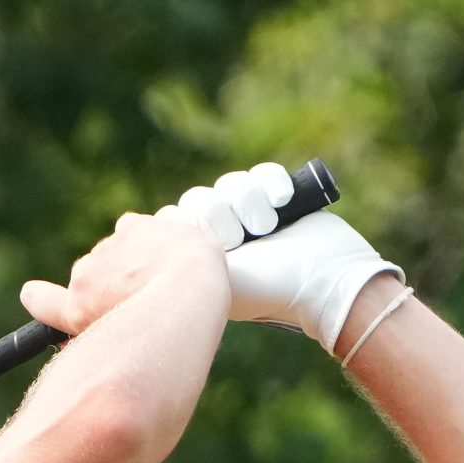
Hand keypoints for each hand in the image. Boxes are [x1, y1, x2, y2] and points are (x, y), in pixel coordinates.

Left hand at [18, 209, 226, 337]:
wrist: (184, 296)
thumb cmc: (203, 284)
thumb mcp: (202, 256)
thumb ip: (182, 257)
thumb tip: (172, 275)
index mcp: (142, 228)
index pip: (131, 241)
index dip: (137, 262)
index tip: (143, 274)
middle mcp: (111, 244)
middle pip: (108, 267)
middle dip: (118, 285)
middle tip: (145, 311)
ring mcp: (91, 273)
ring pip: (88, 289)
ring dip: (99, 304)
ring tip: (131, 327)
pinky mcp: (77, 304)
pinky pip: (50, 301)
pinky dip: (41, 299)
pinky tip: (31, 295)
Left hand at [161, 163, 402, 352]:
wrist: (323, 280)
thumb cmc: (268, 288)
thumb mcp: (215, 280)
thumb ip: (178, 260)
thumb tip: (140, 231)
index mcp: (200, 259)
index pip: (172, 220)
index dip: (188, 224)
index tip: (212, 245)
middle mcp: (223, 237)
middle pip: (198, 198)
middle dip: (219, 214)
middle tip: (240, 239)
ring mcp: (250, 217)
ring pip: (229, 184)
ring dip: (247, 200)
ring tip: (268, 226)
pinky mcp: (278, 198)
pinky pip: (260, 172)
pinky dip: (270, 182)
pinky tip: (283, 200)